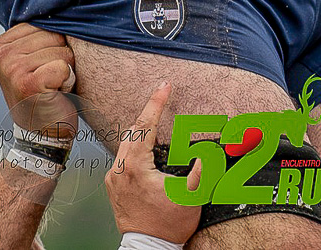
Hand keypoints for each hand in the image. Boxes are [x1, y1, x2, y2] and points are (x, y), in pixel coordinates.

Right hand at [0, 23, 76, 138]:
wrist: (44, 136)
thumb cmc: (47, 94)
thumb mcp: (36, 59)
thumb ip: (39, 35)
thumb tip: (63, 5)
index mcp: (1, 44)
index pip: (45, 23)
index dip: (54, 45)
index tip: (43, 68)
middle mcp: (1, 54)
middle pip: (55, 34)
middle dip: (62, 57)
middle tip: (49, 80)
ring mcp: (11, 68)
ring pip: (62, 50)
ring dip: (66, 70)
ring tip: (52, 87)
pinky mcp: (27, 83)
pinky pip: (64, 66)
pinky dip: (68, 81)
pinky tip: (56, 94)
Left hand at [106, 82, 203, 243]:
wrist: (149, 248)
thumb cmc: (169, 225)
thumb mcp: (192, 196)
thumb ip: (202, 170)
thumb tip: (207, 151)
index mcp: (135, 166)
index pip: (145, 125)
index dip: (156, 102)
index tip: (164, 86)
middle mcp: (119, 169)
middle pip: (132, 130)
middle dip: (149, 114)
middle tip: (162, 98)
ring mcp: (112, 178)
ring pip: (125, 143)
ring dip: (141, 131)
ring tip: (157, 122)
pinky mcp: (112, 186)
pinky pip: (122, 157)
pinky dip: (135, 146)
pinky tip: (147, 148)